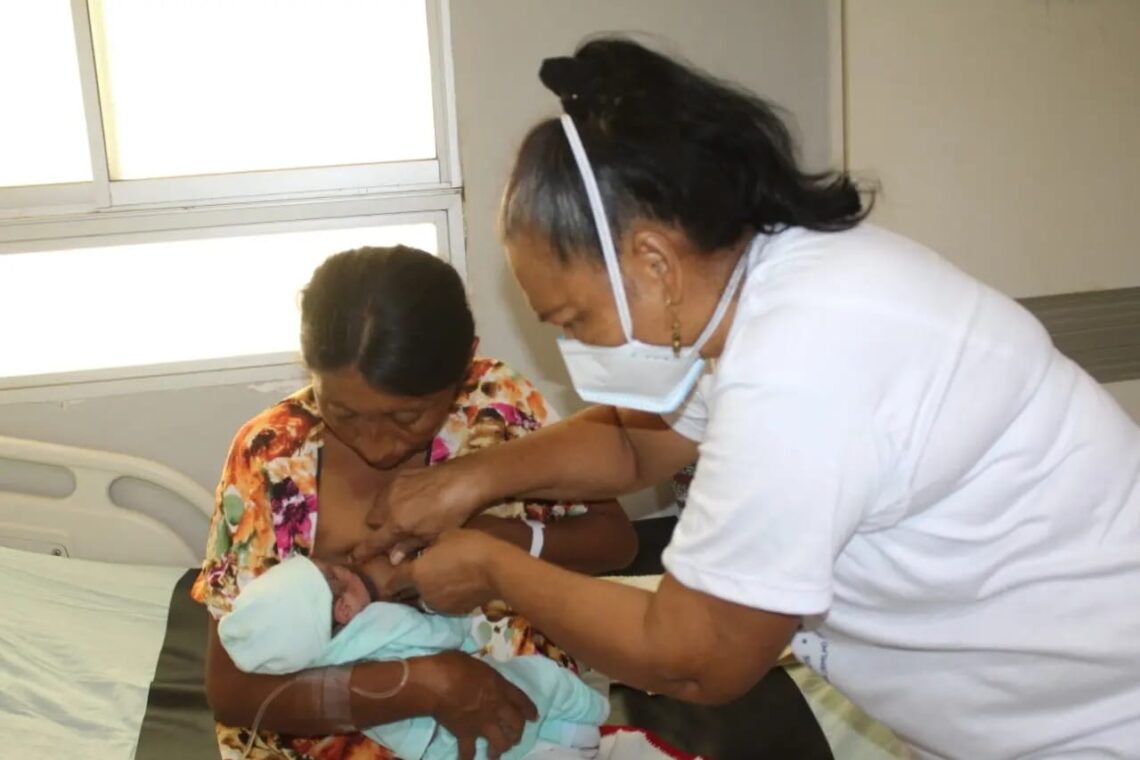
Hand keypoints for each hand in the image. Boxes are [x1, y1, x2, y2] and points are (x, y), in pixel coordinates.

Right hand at [352, 461, 480, 564]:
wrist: (464, 479)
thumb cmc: (453, 513)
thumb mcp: (433, 535)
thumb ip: (409, 546)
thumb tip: (392, 558)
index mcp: (396, 524)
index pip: (372, 542)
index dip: (363, 552)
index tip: (354, 557)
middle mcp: (388, 505)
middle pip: (371, 521)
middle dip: (378, 528)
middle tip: (395, 532)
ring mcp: (393, 487)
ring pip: (378, 504)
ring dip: (384, 512)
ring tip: (402, 515)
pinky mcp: (402, 474)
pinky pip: (388, 490)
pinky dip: (393, 498)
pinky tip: (410, 499)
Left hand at [383, 529, 516, 613]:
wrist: (496, 568)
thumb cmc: (468, 545)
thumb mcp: (444, 536)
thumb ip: (426, 546)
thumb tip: (420, 552)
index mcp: (416, 574)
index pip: (394, 582)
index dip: (390, 582)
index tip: (388, 583)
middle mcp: (423, 593)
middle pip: (408, 593)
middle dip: (407, 589)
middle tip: (412, 581)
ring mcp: (439, 605)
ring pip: (427, 599)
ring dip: (427, 593)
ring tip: (438, 583)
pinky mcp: (455, 612)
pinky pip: (443, 604)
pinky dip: (444, 598)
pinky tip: (454, 588)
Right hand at [412, 651, 537, 759]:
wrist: (437, 683)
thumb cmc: (453, 665)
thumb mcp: (475, 663)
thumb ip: (483, 674)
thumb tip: (478, 673)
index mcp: (500, 688)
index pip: (522, 701)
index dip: (529, 710)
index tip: (534, 718)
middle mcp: (497, 708)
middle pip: (516, 726)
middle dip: (517, 734)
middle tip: (514, 739)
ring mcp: (483, 724)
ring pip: (501, 743)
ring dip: (499, 750)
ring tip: (494, 753)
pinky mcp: (466, 734)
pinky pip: (469, 752)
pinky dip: (467, 758)